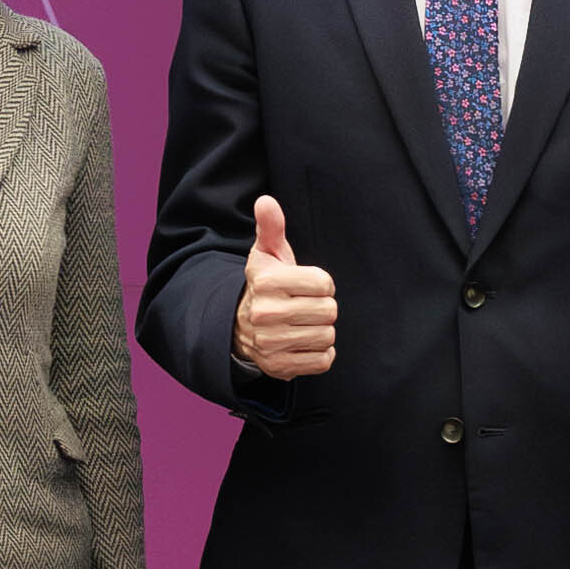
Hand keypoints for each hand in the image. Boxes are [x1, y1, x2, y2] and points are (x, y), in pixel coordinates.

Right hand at [234, 195, 337, 379]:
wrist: (240, 326)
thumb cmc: (265, 284)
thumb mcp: (267, 253)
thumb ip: (271, 226)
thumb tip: (266, 201)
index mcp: (267, 282)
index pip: (324, 283)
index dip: (321, 284)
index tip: (306, 285)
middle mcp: (266, 314)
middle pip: (329, 311)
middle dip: (323, 307)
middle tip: (306, 306)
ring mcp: (271, 343)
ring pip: (327, 336)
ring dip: (322, 330)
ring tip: (304, 324)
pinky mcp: (280, 367)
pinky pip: (323, 360)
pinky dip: (320, 353)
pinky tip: (305, 343)